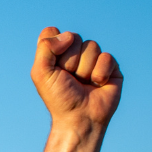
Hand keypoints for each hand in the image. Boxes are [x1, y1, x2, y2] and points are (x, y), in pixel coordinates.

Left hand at [31, 27, 122, 151]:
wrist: (79, 118)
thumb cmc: (59, 98)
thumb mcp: (41, 74)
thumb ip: (46, 48)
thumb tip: (68, 35)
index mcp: (56, 54)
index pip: (53, 33)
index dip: (54, 48)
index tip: (54, 67)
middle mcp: (74, 54)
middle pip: (74, 37)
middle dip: (70, 61)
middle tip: (69, 79)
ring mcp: (93, 59)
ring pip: (91, 46)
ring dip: (84, 69)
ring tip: (83, 84)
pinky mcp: (110, 66)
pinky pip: (107, 56)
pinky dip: (100, 73)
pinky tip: (97, 85)